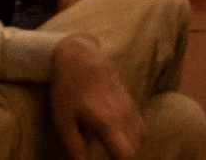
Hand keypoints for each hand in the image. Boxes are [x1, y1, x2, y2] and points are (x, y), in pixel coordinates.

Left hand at [47, 33, 144, 159]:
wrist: (80, 56)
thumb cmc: (68, 89)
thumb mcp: (64, 122)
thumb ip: (76, 148)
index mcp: (108, 123)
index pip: (127, 154)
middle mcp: (125, 116)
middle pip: (136, 149)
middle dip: (125, 158)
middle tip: (110, 157)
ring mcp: (130, 106)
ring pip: (141, 137)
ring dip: (131, 148)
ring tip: (114, 151)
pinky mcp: (130, 100)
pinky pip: (140, 125)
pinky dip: (134, 136)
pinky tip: (120, 137)